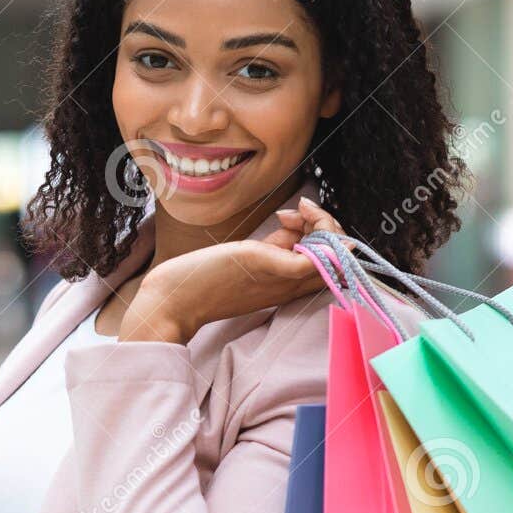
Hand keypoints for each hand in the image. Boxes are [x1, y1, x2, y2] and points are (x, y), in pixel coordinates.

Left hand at [119, 197, 345, 343]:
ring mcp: (282, 278)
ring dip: (326, 225)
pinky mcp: (269, 267)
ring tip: (293, 213)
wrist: (174, 301)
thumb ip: (276, 245)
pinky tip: (302, 216)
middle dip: (331, 227)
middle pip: (338, 259)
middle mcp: (290, 284)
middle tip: (299, 212)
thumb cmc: (205, 280)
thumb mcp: (248, 258)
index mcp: (285, 283)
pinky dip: (323, 239)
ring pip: (334, 257)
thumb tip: (295, 225)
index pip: (328, 262)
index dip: (325, 235)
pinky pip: (316, 261)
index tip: (297, 216)